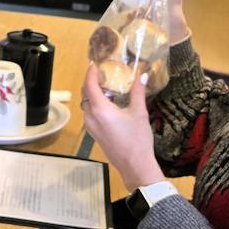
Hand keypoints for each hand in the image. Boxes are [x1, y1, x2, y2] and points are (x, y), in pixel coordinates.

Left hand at [80, 65, 163, 190]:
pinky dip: (94, 104)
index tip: (94, 64)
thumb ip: (138, 93)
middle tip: (100, 72)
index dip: (90, 73)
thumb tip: (143, 76)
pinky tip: (106, 103)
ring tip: (105, 85)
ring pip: (86, 105)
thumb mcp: (139, 113)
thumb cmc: (137, 139)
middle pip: (85, 94)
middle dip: (90, 82)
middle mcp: (90, 117)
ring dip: (91, 94)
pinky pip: (89, 114)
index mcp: (100, 110)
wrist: (134, 165)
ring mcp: (90, 127)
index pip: (89, 85)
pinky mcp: (93, 133)